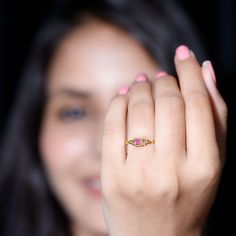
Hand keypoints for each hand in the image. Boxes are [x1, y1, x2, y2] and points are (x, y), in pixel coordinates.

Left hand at [100, 45, 227, 235]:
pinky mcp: (112, 176)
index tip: (184, 53)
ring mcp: (138, 174)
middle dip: (163, 79)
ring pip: (137, 109)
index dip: (190, 71)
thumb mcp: (212, 162)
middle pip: (166, 102)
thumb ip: (215, 115)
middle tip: (159, 75)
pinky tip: (122, 96)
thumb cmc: (188, 196)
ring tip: (141, 82)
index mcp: (204, 166)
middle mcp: (171, 169)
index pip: (197, 102)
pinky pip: (112, 126)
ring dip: (139, 87)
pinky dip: (116, 103)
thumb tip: (207, 70)